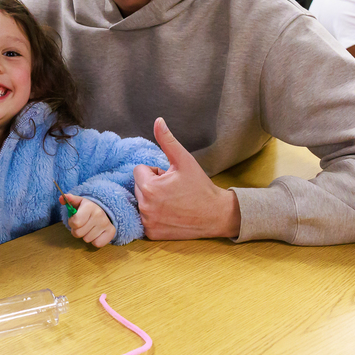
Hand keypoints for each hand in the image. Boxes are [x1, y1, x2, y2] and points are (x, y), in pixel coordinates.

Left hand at [62, 193, 115, 246]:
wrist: (103, 210)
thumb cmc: (86, 208)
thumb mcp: (77, 201)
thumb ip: (68, 199)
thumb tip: (61, 198)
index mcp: (89, 206)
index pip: (75, 223)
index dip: (72, 223)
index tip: (74, 220)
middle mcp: (99, 214)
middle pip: (78, 233)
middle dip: (77, 231)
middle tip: (81, 225)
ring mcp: (106, 224)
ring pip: (87, 239)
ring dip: (86, 236)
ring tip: (89, 228)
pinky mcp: (111, 232)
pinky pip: (97, 244)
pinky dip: (94, 241)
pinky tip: (95, 233)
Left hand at [134, 118, 241, 239]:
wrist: (216, 215)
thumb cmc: (200, 186)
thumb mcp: (184, 160)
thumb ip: (167, 140)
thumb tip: (158, 120)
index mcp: (149, 188)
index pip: (139, 171)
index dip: (155, 172)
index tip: (170, 178)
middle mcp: (145, 207)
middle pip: (138, 186)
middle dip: (152, 185)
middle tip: (172, 190)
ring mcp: (148, 222)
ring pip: (140, 201)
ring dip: (151, 199)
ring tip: (172, 201)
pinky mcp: (152, 234)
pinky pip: (144, 218)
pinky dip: (153, 215)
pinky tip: (169, 214)